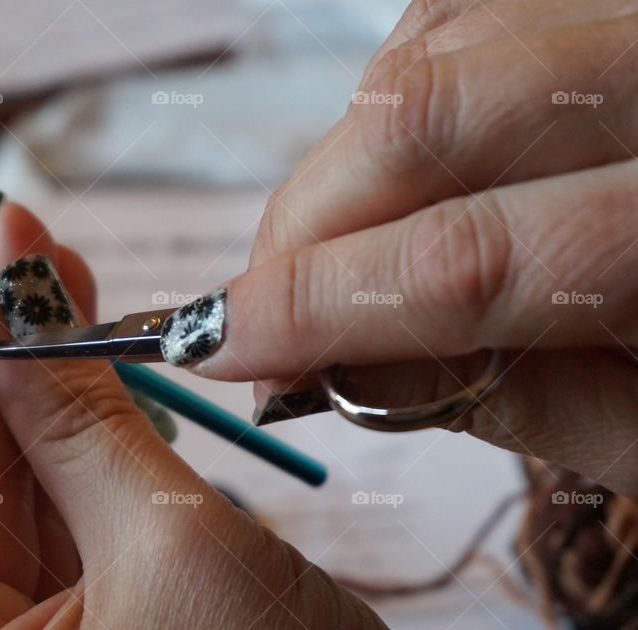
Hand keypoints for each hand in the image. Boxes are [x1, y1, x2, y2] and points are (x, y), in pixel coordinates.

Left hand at [0, 202, 389, 629]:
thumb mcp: (171, 549)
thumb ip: (85, 428)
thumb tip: (18, 318)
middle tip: (3, 254)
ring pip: (9, 484)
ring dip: (35, 380)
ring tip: (56, 277)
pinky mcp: (91, 621)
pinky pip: (65, 509)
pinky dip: (81, 432)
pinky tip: (95, 355)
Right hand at [158, 0, 637, 497]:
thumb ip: (513, 405)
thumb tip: (340, 363)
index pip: (472, 260)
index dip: (318, 305)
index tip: (219, 343)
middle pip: (428, 118)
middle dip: (303, 223)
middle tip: (256, 309)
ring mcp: (634, 18)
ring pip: (430, 52)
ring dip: (340, 167)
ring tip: (333, 257)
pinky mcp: (598, 0)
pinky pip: (452, 17)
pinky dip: (388, 99)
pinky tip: (386, 173)